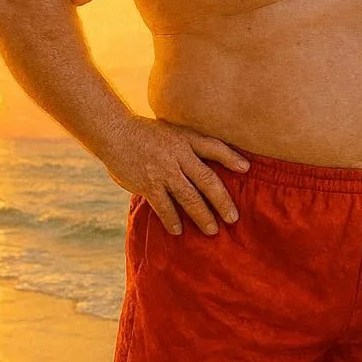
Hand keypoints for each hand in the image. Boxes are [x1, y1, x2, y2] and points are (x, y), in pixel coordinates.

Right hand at [102, 115, 249, 236]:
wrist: (115, 132)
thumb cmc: (144, 133)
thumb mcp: (171, 131)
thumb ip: (188, 146)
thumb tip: (207, 164)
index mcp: (185, 140)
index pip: (213, 147)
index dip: (231, 157)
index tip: (246, 168)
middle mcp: (178, 155)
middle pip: (207, 180)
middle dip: (222, 200)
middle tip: (233, 218)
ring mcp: (164, 171)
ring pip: (189, 197)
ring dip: (202, 215)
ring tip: (212, 230)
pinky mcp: (148, 184)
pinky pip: (164, 206)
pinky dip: (172, 219)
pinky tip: (177, 230)